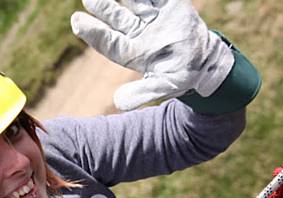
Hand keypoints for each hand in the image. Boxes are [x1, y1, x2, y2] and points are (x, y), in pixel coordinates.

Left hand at [71, 0, 234, 110]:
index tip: (76, 22)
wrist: (206, 63)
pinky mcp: (170, 6)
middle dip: (102, 7)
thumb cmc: (182, 77)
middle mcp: (139, 33)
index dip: (93, 32)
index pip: (109, 41)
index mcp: (134, 53)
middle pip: (116, 18)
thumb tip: (118, 103)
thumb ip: (142, 93)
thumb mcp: (164, 86)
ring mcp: (153, 18)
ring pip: (133, 1)